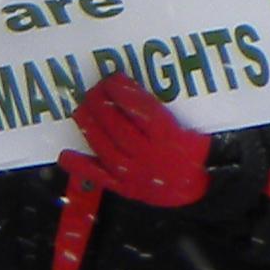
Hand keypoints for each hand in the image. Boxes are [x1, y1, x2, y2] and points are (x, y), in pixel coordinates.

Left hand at [66, 73, 211, 208]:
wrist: (202, 191)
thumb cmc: (202, 156)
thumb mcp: (197, 131)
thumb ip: (172, 116)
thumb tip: (143, 95)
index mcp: (169, 137)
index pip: (139, 108)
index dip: (123, 92)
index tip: (114, 78)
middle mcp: (147, 154)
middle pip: (117, 125)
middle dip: (102, 104)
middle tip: (94, 88)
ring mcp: (133, 172)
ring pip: (104, 145)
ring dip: (90, 125)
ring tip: (80, 108)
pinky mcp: (124, 187)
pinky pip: (99, 176)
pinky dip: (81, 166)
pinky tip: (66, 155)